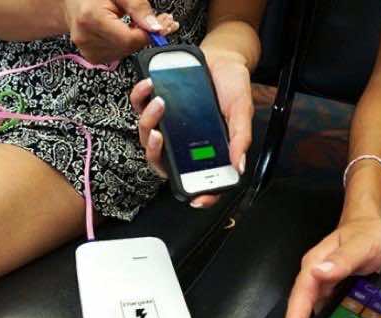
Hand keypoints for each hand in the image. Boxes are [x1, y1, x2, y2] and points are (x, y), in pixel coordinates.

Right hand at [63, 0, 179, 63]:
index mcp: (91, 18)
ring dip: (135, 40)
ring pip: (126, 52)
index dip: (147, 33)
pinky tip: (121, 32)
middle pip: (129, 47)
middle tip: (148, 20)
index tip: (157, 24)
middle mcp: (87, 37)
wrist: (73, 1)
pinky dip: (125, 45)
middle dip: (143, 35)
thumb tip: (156, 28)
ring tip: (130, 22)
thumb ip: (138, 7)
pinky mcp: (92, 57)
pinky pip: (119, 55)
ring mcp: (88, 50)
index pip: (129, 39)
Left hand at [130, 52, 253, 207]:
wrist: (222, 56)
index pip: (199, 178)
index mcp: (206, 149)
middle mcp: (184, 142)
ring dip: (148, 121)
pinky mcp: (156, 104)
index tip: (195, 198)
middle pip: (163, 161)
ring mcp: (169, 124)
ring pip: (148, 136)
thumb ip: (240, 139)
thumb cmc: (233, 86)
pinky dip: (139, 97)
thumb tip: (239, 167)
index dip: (198, 193)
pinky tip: (149, 85)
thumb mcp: (241, 112)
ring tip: (160, 101)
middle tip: (160, 136)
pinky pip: (140, 106)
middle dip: (156, 152)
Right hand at [276, 216, 380, 317]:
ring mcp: (323, 284)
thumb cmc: (366, 233)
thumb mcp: (360, 245)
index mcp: (315, 265)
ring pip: (311, 310)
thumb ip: (342, 259)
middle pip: (301, 306)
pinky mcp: (332, 290)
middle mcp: (315, 276)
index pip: (300, 296)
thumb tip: (318, 272)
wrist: (372, 225)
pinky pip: (324, 309)